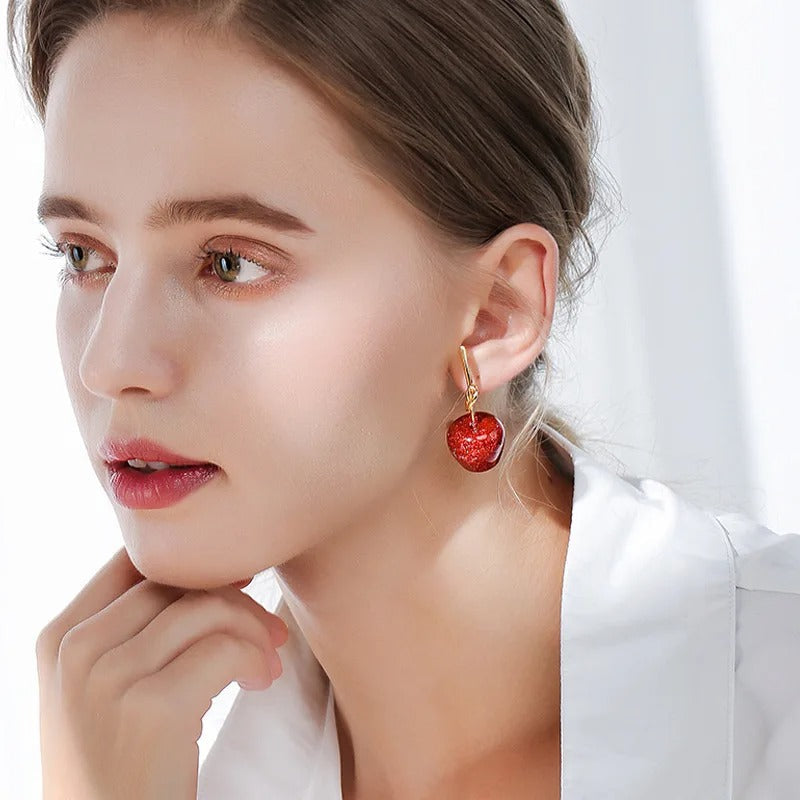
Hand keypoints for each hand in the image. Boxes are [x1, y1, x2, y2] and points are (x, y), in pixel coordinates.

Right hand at [35, 546, 288, 799]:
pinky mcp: (153, 710)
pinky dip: (256, 660)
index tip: (236, 581)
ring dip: (253, 629)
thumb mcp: (100, 688)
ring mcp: (108, 679)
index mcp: (59, 637)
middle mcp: (76, 650)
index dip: (195, 563)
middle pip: (177, 581)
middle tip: (268, 629)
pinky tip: (262, 681)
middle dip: (235, 598)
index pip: (135, 560)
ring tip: (268, 660)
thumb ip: (130, 630)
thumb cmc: (114, 765)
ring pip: (207, 609)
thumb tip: (206, 573)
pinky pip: (226, 650)